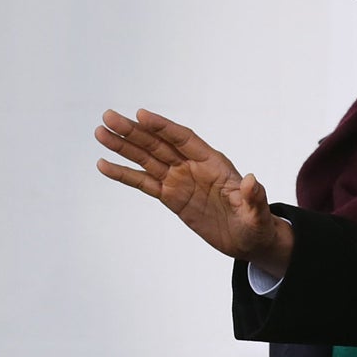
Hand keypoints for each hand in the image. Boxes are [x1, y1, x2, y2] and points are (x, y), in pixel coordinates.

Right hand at [95, 109, 294, 276]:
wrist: (248, 240)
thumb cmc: (256, 225)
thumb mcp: (257, 215)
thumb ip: (254, 198)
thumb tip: (252, 180)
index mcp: (212, 163)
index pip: (183, 139)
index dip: (162, 127)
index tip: (140, 115)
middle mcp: (192, 166)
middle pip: (158, 144)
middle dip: (133, 131)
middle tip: (108, 117)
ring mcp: (179, 180)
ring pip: (146, 159)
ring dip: (123, 146)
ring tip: (99, 133)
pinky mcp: (170, 197)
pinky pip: (143, 183)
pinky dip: (123, 174)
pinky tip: (103, 165)